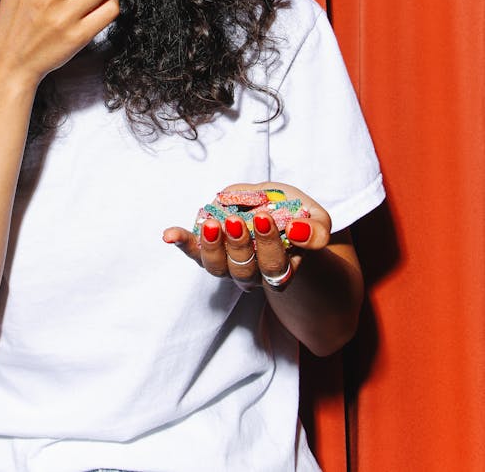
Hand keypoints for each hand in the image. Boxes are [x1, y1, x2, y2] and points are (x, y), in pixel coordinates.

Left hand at [163, 182, 331, 290]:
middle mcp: (252, 273)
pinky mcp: (209, 249)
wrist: (281, 215)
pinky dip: (182, 242)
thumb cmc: (299, 219)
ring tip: (211, 225)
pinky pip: (193, 251)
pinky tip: (170, 234)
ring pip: (217, 267)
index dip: (269, 247)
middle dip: (239, 246)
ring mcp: (228, 263)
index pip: (275, 269)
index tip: (266, 218)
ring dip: (211, 247)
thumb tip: (297, 230)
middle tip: (236, 221)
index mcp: (281, 269)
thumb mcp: (318, 221)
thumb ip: (315, 231)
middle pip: (243, 271)